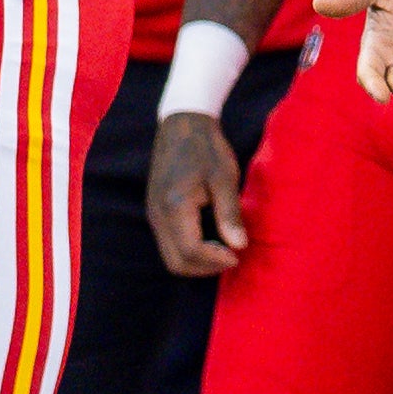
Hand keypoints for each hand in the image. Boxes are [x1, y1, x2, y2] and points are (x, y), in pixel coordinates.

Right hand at [146, 112, 247, 276]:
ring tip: (223, 250)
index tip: (237, 256)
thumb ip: (229, 214)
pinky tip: (210, 239)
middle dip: (204, 268)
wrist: (182, 125)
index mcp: (175, 206)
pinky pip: (168, 243)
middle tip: (231, 258)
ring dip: (196, 262)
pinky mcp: (155, 212)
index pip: (190, 251)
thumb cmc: (207, 148)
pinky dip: (188, 250)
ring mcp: (153, 215)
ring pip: (170, 256)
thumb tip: (239, 246)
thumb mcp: (225, 178)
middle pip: (175, 263)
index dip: (214, 261)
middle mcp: (158, 215)